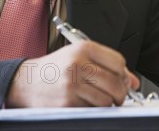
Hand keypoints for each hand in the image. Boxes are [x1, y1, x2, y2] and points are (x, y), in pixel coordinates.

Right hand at [5, 41, 139, 107]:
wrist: (26, 81)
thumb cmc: (55, 68)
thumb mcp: (79, 57)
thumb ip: (107, 65)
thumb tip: (132, 81)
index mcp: (84, 48)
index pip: (118, 61)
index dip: (124, 74)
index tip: (122, 80)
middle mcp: (78, 63)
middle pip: (115, 82)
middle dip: (120, 93)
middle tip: (117, 95)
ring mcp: (72, 84)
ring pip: (106, 100)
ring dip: (107, 104)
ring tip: (98, 99)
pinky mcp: (67, 102)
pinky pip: (92, 110)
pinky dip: (93, 110)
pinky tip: (85, 103)